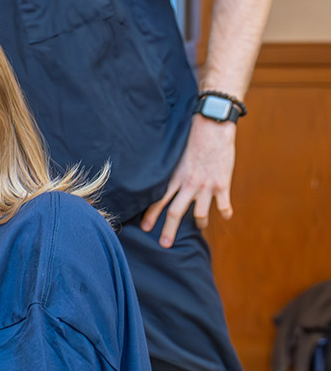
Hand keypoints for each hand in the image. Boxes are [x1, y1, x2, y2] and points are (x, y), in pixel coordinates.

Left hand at [141, 115, 236, 247]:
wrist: (211, 126)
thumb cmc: (190, 137)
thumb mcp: (174, 155)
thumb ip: (170, 170)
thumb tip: (158, 178)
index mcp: (173, 177)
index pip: (158, 200)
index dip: (151, 215)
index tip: (145, 228)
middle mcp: (187, 184)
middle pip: (175, 212)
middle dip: (169, 230)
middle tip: (164, 244)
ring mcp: (205, 185)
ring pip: (200, 213)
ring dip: (200, 223)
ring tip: (200, 228)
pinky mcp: (221, 183)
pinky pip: (224, 204)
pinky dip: (225, 212)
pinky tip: (226, 216)